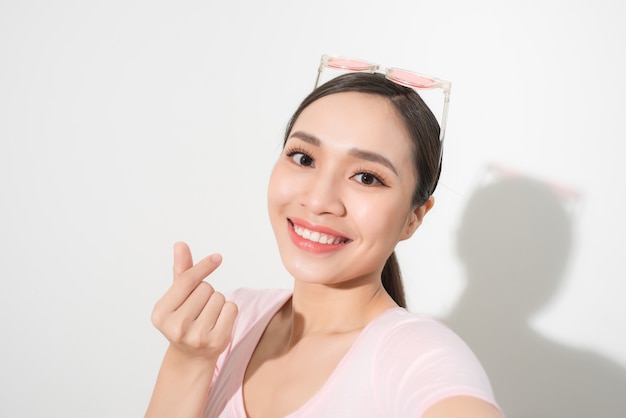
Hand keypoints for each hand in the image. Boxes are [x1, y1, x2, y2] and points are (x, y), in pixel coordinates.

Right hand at [151, 242, 237, 360]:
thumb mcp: (177, 297)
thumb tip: (180, 245)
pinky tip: (217, 323)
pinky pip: (231, 308)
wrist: (191, 356)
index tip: (217, 257)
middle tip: (198, 309)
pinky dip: (228, 311)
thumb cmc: (184, 319)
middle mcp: (176, 327)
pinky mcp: (217, 342)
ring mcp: (197, 337)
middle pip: (206, 288)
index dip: (203, 266)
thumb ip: (181, 271)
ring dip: (217, 302)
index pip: (187, 280)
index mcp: (161, 313)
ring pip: (220, 297)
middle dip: (206, 293)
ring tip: (207, 317)